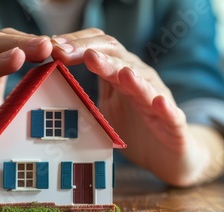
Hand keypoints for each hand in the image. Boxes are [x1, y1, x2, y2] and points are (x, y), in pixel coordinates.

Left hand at [51, 28, 223, 185]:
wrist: (168, 154)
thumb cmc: (135, 126)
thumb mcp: (104, 107)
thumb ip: (84, 92)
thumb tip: (50, 82)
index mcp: (122, 75)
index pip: (103, 48)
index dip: (80, 44)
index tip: (55, 46)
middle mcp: (141, 81)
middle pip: (120, 60)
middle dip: (96, 56)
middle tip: (72, 53)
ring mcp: (158, 101)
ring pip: (145, 84)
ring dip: (131, 77)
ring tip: (120, 72)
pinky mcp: (173, 124)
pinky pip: (170, 114)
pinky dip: (164, 107)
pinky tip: (157, 102)